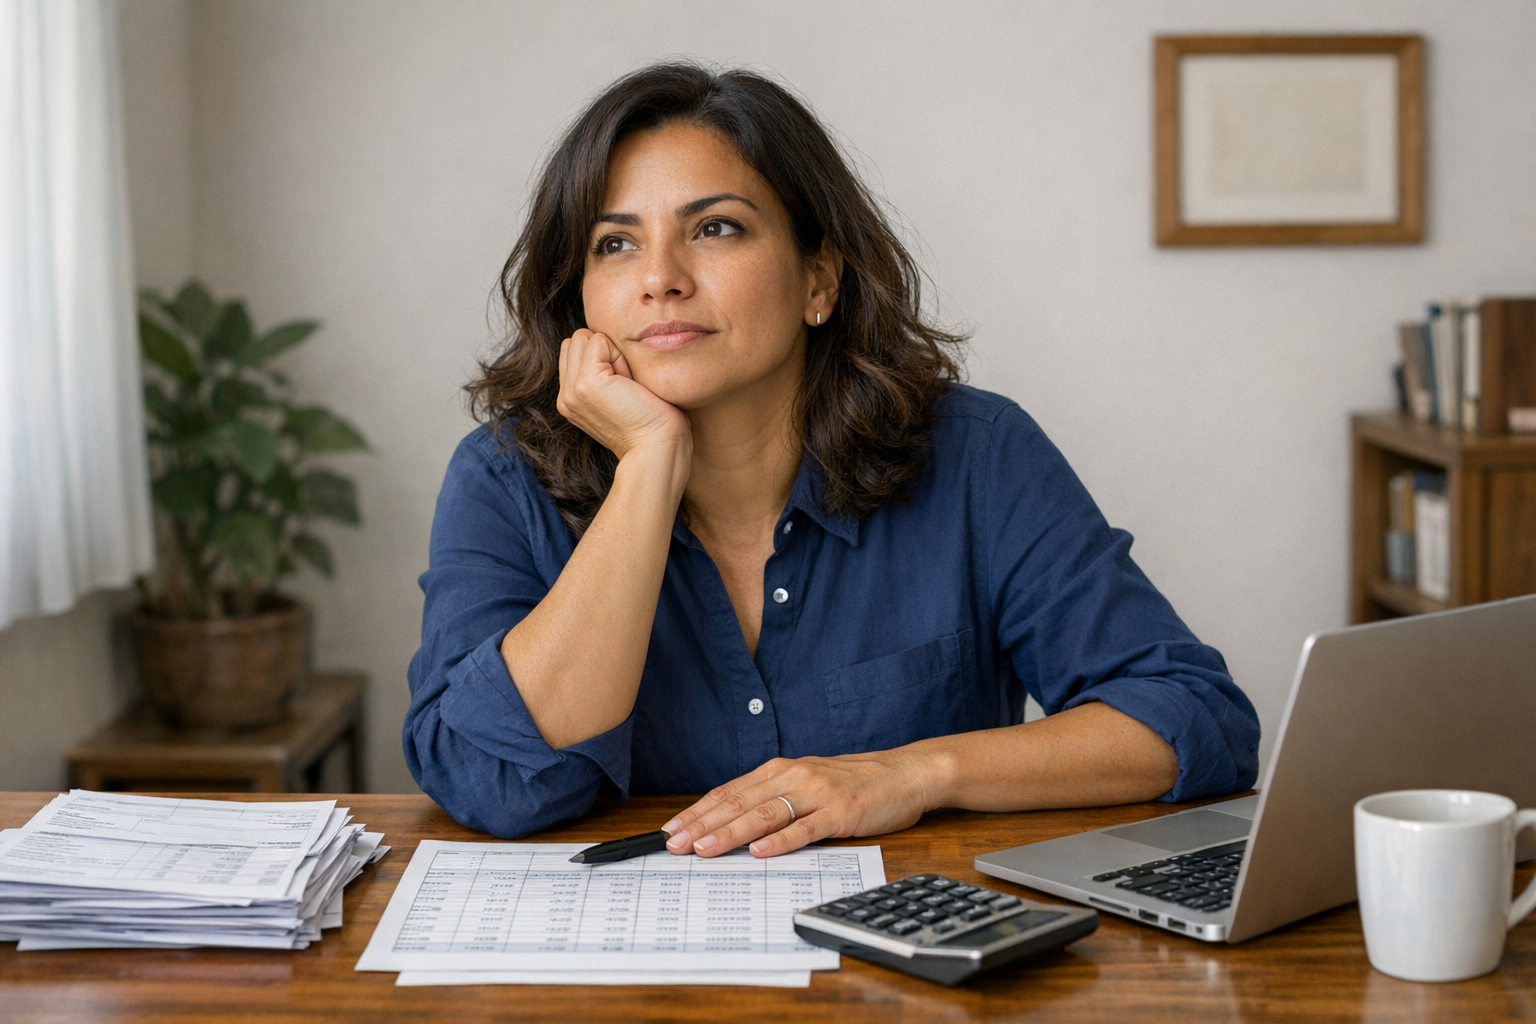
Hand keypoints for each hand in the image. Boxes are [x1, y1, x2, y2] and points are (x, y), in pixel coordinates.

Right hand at [556, 328, 689, 458]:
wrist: (658, 448)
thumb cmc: (652, 422)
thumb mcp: (618, 395)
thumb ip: (603, 373)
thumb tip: (605, 340)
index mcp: (570, 400)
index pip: (574, 350)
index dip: (604, 358)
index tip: (624, 387)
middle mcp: (565, 396)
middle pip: (575, 340)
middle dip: (604, 351)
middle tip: (626, 384)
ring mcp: (572, 390)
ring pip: (583, 336)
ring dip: (611, 352)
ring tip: (627, 384)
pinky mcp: (586, 383)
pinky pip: (598, 339)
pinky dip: (619, 354)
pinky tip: (629, 382)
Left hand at [660, 749, 939, 858]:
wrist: (905, 773)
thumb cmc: (854, 782)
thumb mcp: (807, 781)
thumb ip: (774, 797)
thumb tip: (731, 822)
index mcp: (781, 770)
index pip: (729, 792)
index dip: (697, 811)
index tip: (669, 830)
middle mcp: (794, 776)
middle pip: (739, 802)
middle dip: (702, 825)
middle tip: (672, 844)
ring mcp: (817, 794)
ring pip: (765, 814)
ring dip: (730, 832)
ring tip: (704, 849)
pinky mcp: (841, 812)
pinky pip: (806, 828)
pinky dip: (780, 841)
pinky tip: (759, 851)